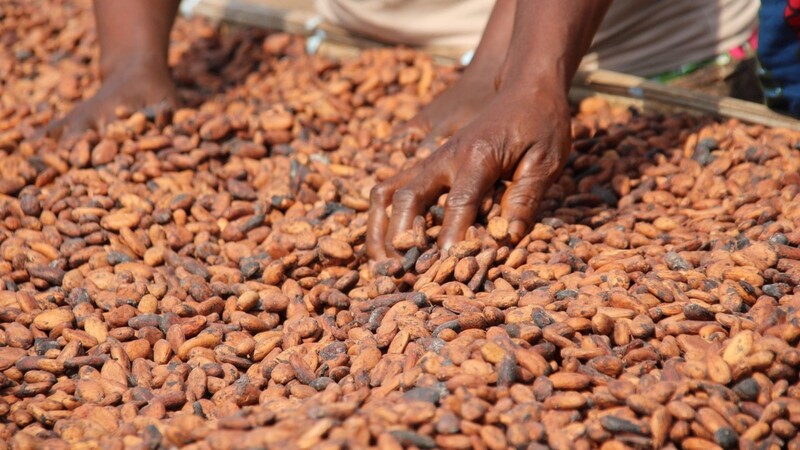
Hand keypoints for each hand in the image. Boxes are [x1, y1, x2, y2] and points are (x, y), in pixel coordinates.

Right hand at [367, 85, 570, 259]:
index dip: (450, 239)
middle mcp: (445, 158)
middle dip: (399, 238)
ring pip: (387, 192)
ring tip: (382, 262)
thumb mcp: (546, 159)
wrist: (525, 84)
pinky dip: (382, 216)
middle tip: (401, 272)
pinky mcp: (427, 163)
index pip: (458, 204)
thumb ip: (526, 197)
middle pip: (406, 198)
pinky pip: (390, 187)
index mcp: (478, 157)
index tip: (444, 268)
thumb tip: (508, 238)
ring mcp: (431, 160)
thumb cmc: (541, 122)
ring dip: (379, 229)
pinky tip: (386, 242)